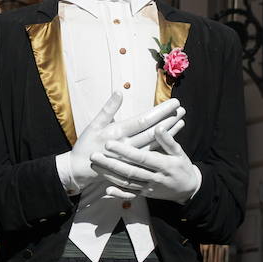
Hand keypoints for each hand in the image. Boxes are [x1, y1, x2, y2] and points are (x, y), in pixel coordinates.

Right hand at [66, 94, 181, 190]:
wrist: (80, 170)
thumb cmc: (86, 144)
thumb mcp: (94, 124)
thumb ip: (108, 108)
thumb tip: (119, 91)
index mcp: (118, 133)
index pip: (144, 120)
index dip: (160, 111)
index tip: (173, 102)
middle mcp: (128, 145)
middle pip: (153, 131)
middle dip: (169, 119)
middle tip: (182, 109)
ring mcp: (132, 157)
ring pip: (155, 143)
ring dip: (169, 131)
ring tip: (181, 120)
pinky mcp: (133, 164)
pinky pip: (152, 153)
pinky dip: (162, 144)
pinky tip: (171, 137)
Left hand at [91, 124, 200, 203]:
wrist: (188, 190)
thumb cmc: (182, 167)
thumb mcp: (180, 153)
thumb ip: (168, 141)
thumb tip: (158, 126)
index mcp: (163, 165)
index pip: (140, 157)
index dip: (124, 151)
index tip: (109, 143)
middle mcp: (154, 178)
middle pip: (129, 171)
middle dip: (111, 163)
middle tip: (94, 155)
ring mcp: (149, 188)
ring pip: (127, 183)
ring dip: (109, 175)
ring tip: (95, 166)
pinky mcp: (146, 194)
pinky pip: (131, 195)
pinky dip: (119, 194)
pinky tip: (107, 190)